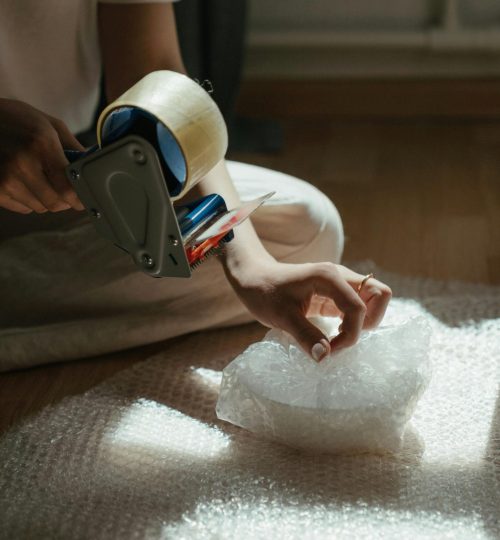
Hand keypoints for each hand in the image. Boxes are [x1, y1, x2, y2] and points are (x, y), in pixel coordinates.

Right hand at [0, 99, 84, 213]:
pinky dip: (28, 200)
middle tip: (65, 190)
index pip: (68, 189)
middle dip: (65, 200)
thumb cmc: (16, 119)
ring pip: (40, 208)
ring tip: (41, 180)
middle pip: (56, 203)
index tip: (84, 199)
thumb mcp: (49, 124)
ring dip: (46, 200)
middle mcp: (22, 164)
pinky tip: (24, 182)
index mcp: (42, 145)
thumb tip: (92, 166)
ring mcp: (5, 179)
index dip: (79, 198)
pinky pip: (23, 208)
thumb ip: (73, 148)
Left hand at [225, 259, 391, 361]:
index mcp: (329, 277)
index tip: (329, 350)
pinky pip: (358, 306)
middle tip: (344, 338)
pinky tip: (335, 334)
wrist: (253, 278)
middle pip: (379, 294)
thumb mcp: (281, 316)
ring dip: (364, 322)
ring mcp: (340, 284)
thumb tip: (325, 357)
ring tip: (339, 337)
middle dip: (370, 321)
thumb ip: (305, 335)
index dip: (350, 334)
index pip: (358, 308)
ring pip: (372, 299)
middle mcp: (340, 276)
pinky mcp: (335, 294)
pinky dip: (354, 322)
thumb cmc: (263, 292)